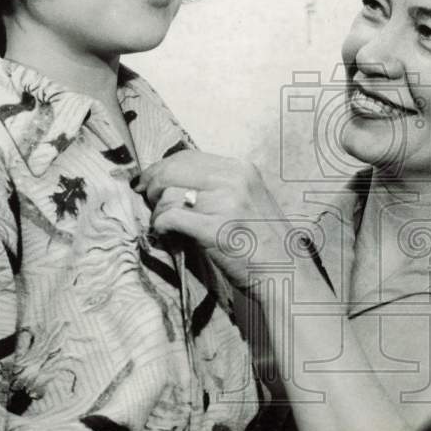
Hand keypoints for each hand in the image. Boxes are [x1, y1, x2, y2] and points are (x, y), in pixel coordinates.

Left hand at [135, 151, 296, 291]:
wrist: (286, 273)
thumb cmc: (264, 242)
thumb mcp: (249, 200)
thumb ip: (220, 186)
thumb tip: (177, 183)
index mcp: (241, 169)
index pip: (188, 157)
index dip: (162, 167)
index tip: (148, 180)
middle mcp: (234, 180)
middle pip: (173, 170)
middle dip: (152, 183)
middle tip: (144, 198)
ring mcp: (224, 203)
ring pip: (168, 194)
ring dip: (157, 210)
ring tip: (161, 223)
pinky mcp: (213, 229)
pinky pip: (170, 218)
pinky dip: (160, 226)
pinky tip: (165, 234)